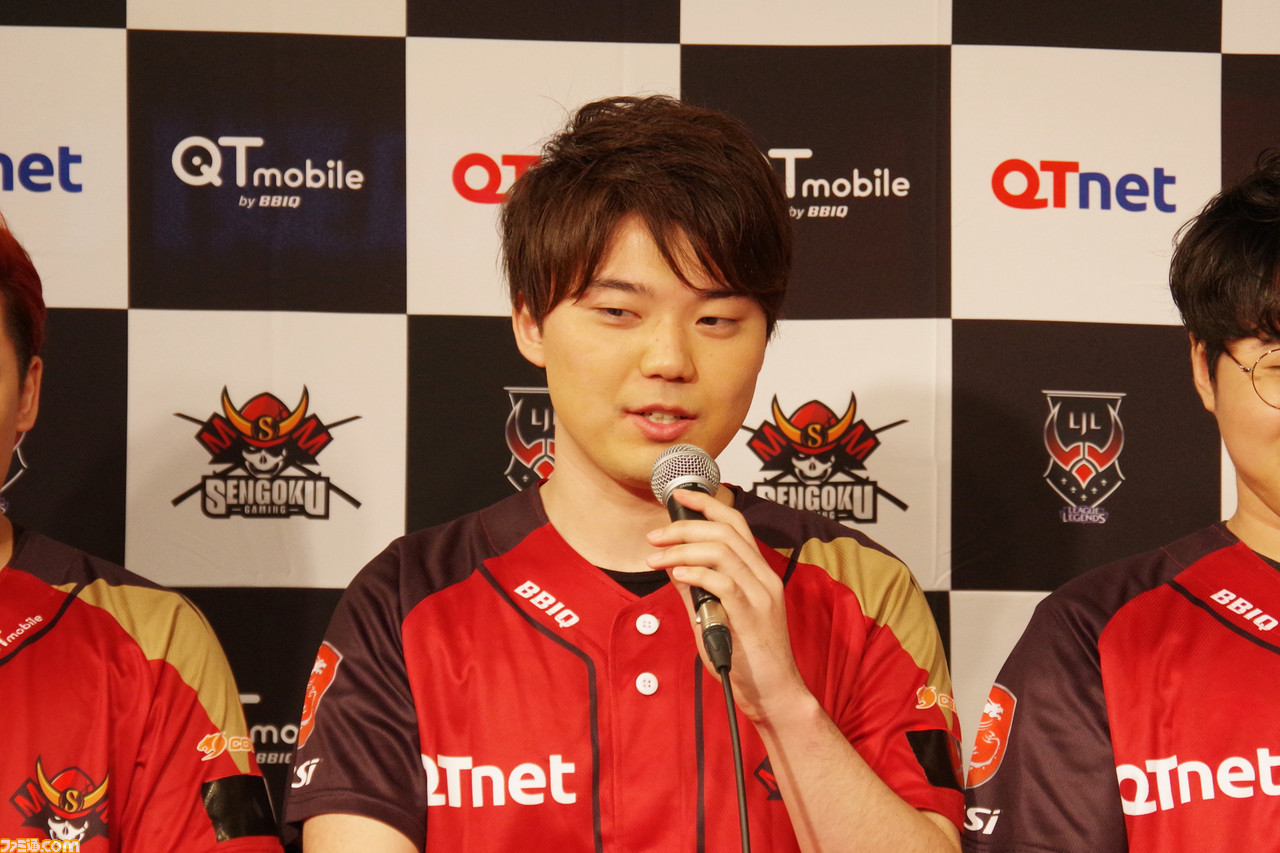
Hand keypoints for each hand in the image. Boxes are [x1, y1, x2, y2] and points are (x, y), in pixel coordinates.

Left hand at [645, 489, 810, 723]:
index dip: (707, 503)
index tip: (679, 496)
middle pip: (726, 530)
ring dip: (683, 548)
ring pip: (723, 550)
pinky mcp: (751, 615)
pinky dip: (696, 572)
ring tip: (656, 557)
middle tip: (655, 536)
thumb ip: (696, 589)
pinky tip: (677, 573)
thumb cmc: (746, 657)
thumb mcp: (715, 615)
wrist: (774, 694)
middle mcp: (763, 578)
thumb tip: (671, 564)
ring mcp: (761, 595)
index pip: (736, 523)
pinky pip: (723, 581)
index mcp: (759, 573)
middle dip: (685, 526)